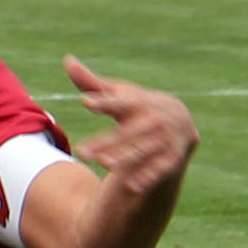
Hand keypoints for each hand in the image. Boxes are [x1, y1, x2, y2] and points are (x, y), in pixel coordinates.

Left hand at [64, 54, 197, 195]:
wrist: (179, 121)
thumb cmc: (137, 107)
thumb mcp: (118, 94)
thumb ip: (91, 83)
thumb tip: (67, 60)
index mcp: (141, 101)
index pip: (121, 102)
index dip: (105, 102)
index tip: (85, 102)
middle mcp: (157, 118)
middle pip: (130, 132)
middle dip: (107, 142)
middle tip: (80, 153)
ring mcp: (169, 137)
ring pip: (144, 149)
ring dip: (124, 158)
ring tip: (102, 165)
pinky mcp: (176, 155)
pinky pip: (162, 167)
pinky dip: (149, 176)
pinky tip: (130, 187)